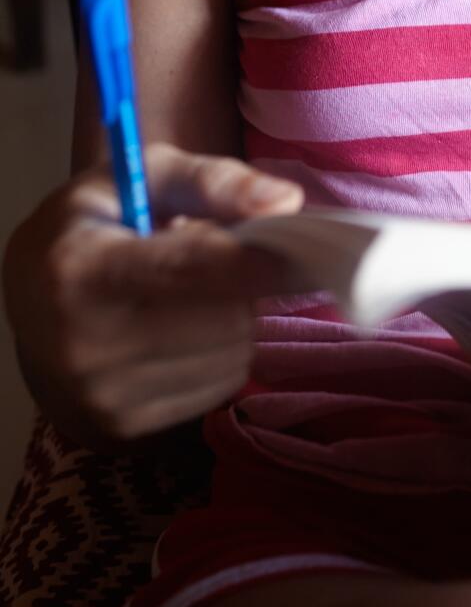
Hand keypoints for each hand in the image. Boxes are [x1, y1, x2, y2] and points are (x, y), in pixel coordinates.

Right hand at [2, 144, 302, 446]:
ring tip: (191, 294)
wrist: (37, 306)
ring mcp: (102, 398)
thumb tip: (286, 203)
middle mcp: (84, 346)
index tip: (298, 242)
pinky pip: (219, 387)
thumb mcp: (144, 177)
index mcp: (80, 272)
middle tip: (218, 259)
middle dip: (242, 284)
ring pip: (232, 355)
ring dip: (236, 319)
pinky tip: (183, 331)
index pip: (195, 270)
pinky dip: (220, 354)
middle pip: (225, 319)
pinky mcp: (124, 429)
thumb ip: (214, 180)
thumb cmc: (99, 224)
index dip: (259, 258)